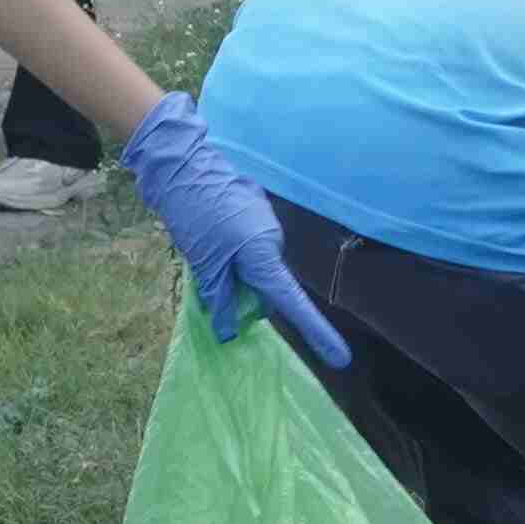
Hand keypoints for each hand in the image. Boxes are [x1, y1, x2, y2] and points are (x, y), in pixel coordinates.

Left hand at [118, 95, 345, 367]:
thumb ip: (220, 300)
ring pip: (253, 263)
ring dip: (232, 268)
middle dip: (243, 292)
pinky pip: (246, 243)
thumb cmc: (196, 215)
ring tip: (200, 245)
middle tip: (207, 281)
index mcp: (264, 256)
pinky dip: (229, 249)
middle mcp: (272, 240)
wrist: (184, 163)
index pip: (293, 303)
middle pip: (266, 285)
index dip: (316, 333)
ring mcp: (264, 222)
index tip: (341, 359)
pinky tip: (206, 233)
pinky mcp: (252, 210)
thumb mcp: (204, 264)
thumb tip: (229, 332)